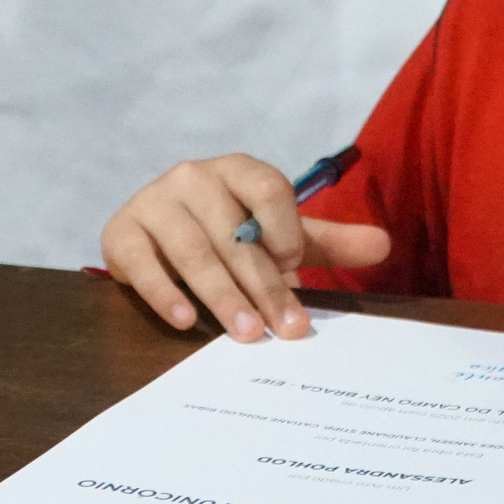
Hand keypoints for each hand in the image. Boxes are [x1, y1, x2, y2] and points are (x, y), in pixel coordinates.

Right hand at [100, 154, 390, 342]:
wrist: (152, 235)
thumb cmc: (224, 233)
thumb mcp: (277, 235)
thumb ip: (325, 241)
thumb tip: (384, 245)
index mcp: (235, 170)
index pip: (264, 186)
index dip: (282, 225)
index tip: (296, 266)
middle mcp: (191, 177)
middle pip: (231, 230)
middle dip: (262, 284)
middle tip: (284, 329)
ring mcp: (152, 202)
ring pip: (191, 250)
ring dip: (220, 294)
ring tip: (245, 334)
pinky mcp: (120, 232)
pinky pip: (141, 263)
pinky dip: (163, 292)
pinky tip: (186, 320)